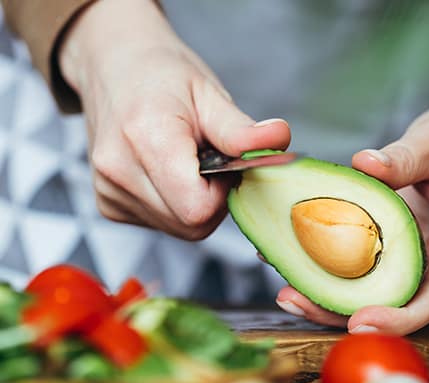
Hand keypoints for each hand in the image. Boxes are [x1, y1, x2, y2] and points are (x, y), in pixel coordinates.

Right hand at [59, 0, 289, 239]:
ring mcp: (107, 191)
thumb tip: (279, 139)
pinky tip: (166, 171)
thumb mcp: (207, 93)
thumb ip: (241, 129)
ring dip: (193, 202)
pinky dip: (173, 204)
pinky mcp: (106, 204)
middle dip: (212, 199)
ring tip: (185, 161)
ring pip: (176, 227)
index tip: (224, 163)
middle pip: (190, 223)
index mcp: (146, 138)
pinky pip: (158, 222)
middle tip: (209, 160)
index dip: (223, 193)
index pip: (198, 208)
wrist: (113, 67)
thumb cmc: (162, 76)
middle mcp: (118, 171)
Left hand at [276, 83, 428, 333]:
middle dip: (346, 312)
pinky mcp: (398, 246)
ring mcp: (419, 257)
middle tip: (297, 300)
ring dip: (332, 296)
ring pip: (376, 292)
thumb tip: (365, 164)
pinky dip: (333, 269)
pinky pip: (367, 268)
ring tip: (288, 291)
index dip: (399, 317)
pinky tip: (297, 262)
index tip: (359, 321)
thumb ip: (408, 156)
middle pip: (398, 304)